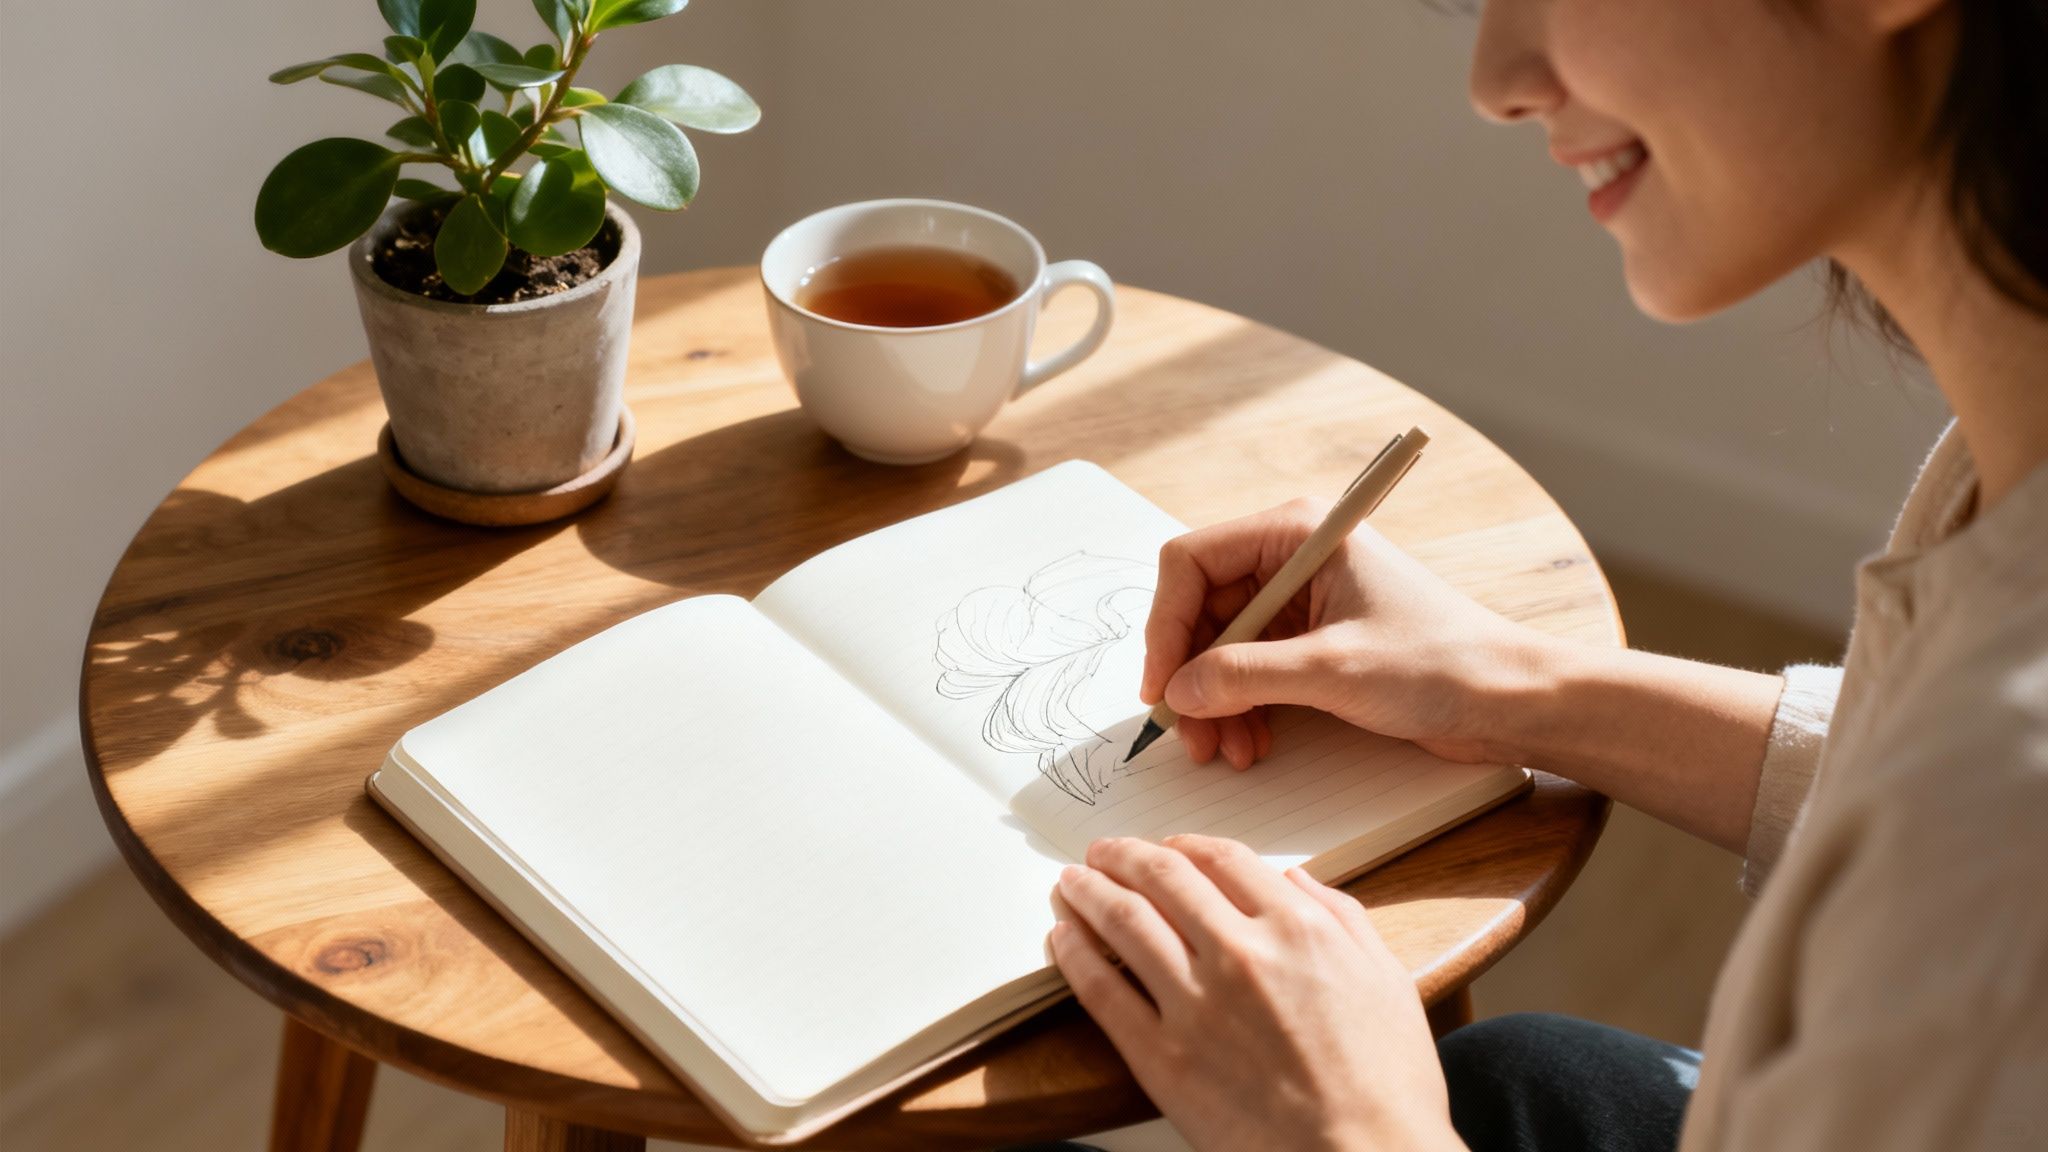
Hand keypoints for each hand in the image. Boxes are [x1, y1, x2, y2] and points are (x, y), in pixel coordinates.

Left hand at [1049, 835, 1462, 1151]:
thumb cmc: (1387, 1085)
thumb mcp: (1386, 980)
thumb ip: (1341, 916)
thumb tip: (1294, 879)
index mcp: (1297, 928)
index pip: (1223, 860)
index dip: (1185, 845)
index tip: (1167, 846)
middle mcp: (1239, 952)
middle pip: (1163, 879)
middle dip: (1125, 856)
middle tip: (1103, 852)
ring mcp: (1194, 1004)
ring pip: (1124, 922)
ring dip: (1089, 891)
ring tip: (1072, 881)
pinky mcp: (1161, 1057)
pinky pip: (1102, 991)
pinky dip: (1075, 953)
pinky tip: (1062, 935)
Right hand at [1141, 499, 1550, 768]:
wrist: (1510, 699)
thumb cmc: (1442, 664)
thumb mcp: (1331, 670)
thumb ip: (1244, 676)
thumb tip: (1179, 691)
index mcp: (1298, 534)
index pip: (1193, 562)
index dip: (1167, 625)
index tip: (1163, 684)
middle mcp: (1294, 559)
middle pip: (1202, 609)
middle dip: (1192, 674)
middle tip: (1191, 733)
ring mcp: (1304, 601)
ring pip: (1222, 646)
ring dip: (1215, 700)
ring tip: (1226, 750)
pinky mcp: (1315, 640)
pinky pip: (1252, 669)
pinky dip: (1242, 707)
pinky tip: (1252, 743)